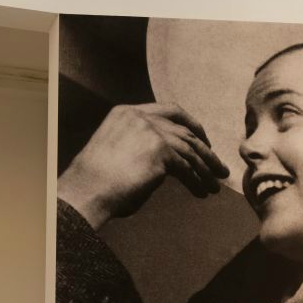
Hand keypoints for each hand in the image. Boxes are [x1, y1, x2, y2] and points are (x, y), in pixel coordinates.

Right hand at [58, 103, 229, 230]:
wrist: (85, 192)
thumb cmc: (94, 183)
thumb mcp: (117, 153)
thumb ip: (141, 149)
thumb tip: (165, 164)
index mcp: (126, 113)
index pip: (169, 111)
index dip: (191, 125)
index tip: (202, 140)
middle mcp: (140, 117)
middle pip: (185, 129)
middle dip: (205, 150)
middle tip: (217, 166)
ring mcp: (151, 131)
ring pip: (190, 149)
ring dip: (205, 169)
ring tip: (214, 185)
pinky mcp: (160, 151)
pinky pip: (187, 167)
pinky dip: (196, 181)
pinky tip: (201, 191)